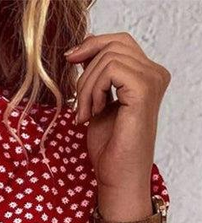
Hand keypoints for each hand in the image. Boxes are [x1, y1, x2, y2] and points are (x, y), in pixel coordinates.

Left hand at [65, 31, 170, 197]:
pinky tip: (94, 112)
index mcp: (147, 75)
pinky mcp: (144, 90)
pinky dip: (93, 91)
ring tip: (85, 114)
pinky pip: (111, 70)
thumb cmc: (109, 148)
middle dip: (85, 70)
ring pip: (108, 58)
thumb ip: (96, 76)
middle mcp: (155, 74)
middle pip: (113, 44)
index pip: (119, 42)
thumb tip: (84, 49)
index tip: (70, 59)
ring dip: (87, 87)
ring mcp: (152, 80)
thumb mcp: (97, 102)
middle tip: (78, 104)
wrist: (117, 177)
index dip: (92, 45)